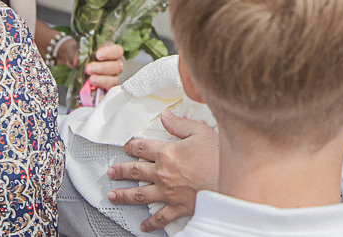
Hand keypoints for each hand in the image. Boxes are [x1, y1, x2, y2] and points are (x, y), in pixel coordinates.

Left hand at [77, 41, 123, 91]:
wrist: (73, 64)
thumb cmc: (79, 54)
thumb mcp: (76, 50)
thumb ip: (77, 53)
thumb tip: (76, 61)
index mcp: (111, 51)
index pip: (117, 51)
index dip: (110, 53)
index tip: (98, 54)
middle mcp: (114, 65)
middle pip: (117, 67)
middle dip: (102, 68)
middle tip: (89, 68)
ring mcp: (111, 78)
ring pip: (114, 80)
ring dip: (102, 80)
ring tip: (90, 80)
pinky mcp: (106, 89)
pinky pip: (107, 93)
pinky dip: (102, 95)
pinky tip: (93, 92)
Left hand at [106, 109, 219, 231]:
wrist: (230, 182)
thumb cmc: (218, 156)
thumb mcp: (200, 132)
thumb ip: (180, 124)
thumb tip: (165, 116)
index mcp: (166, 152)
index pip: (142, 147)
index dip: (131, 146)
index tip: (126, 147)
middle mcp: (162, 173)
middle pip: (135, 171)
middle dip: (121, 171)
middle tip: (111, 172)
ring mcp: (168, 192)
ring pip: (140, 195)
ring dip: (124, 195)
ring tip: (113, 195)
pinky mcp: (177, 207)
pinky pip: (160, 217)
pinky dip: (150, 223)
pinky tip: (143, 225)